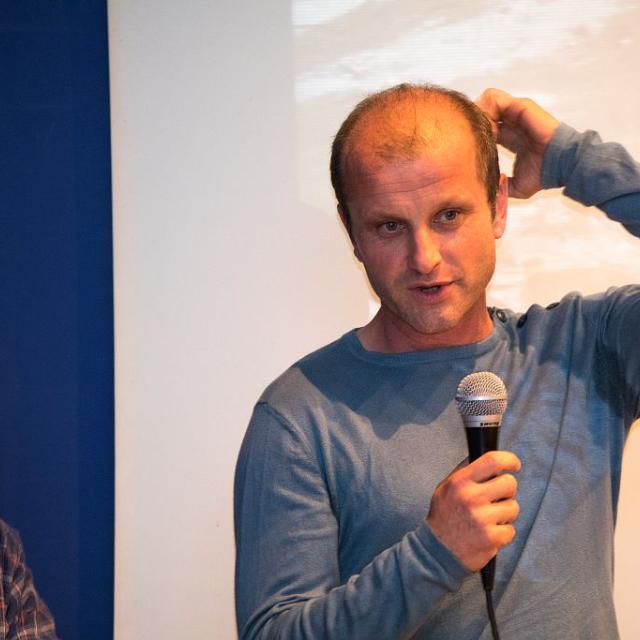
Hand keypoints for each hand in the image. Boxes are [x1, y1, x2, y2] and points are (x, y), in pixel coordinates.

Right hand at [426, 450, 520, 571]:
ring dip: (505, 514)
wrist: (437, 551)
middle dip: (507, 491)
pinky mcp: (491, 538)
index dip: (509, 460)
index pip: (492, 461)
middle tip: (497, 499)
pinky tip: (488, 534)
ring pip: (514, 507)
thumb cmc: (443, 517)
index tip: (514, 464)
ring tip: (489, 519)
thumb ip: (466, 474)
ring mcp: (482, 518)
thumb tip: (490, 463)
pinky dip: (503, 533)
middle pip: (509, 483)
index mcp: (460, 481)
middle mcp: (471, 497)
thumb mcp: (446, 488)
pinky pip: (511, 530)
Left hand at [476, 88, 559, 198]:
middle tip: (470, 140)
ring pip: (485, 103)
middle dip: (471, 125)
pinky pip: (494, 99)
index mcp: (508, 138)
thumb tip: (488, 191)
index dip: (472, 137)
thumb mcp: (516, 186)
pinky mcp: (520, 106)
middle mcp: (511, 123)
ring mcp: (515, 113)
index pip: (484, 130)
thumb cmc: (542, 175)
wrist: (559, 166)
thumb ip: (501, 187)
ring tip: (479, 132)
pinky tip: (487, 127)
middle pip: (482, 115)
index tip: (468, 151)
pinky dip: (486, 110)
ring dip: (478, 115)